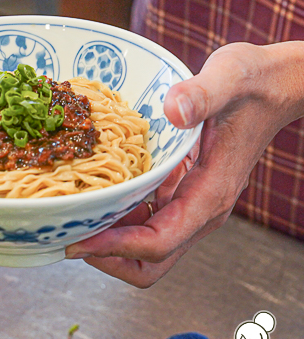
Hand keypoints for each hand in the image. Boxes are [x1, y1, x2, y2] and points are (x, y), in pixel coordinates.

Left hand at [65, 42, 303, 286]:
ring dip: (107, 238)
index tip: (77, 240)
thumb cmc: (253, 82)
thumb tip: (174, 111)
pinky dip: (117, 216)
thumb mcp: (228, 76)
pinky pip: (145, 220)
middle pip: (150, 261)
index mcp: (210, 194)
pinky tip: (92, 190)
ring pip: (145, 246)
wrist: (275, 84)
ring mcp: (190, 203)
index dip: (115, 247)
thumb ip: (202, 93)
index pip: (159, 242)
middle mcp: (200, 209)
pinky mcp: (181, 192)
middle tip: (64, 231)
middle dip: (106, 256)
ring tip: (68, 214)